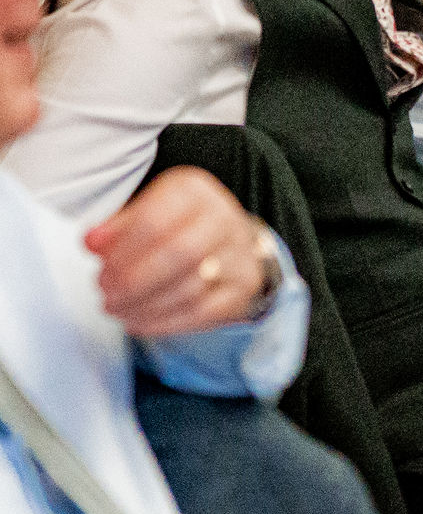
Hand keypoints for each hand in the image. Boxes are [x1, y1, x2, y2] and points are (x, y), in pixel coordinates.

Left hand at [84, 167, 268, 337]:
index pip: (156, 217)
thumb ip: (119, 226)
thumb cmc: (178, 225)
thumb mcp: (149, 209)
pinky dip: (161, 322)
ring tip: (115, 307)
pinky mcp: (240, 289)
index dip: (121, 242)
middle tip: (105, 289)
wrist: (230, 241)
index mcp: (195, 191)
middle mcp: (222, 219)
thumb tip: (92, 242)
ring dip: (142, 304)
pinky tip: (136, 321)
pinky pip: (200, 312)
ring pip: (189, 288)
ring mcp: (237, 255)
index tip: (96, 256)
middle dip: (133, 278)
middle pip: (178, 254)